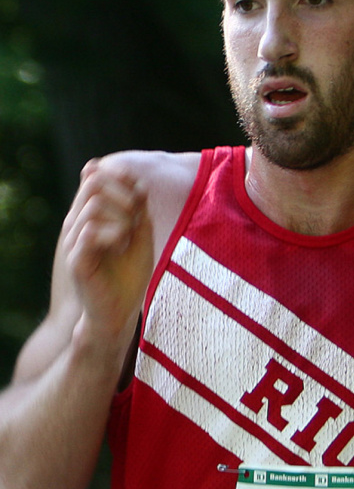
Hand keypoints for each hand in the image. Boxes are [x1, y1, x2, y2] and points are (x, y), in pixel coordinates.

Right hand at [61, 158, 153, 341]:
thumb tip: (138, 182)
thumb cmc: (129, 277)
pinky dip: (112, 232)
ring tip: (130, 234)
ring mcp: (75, 241)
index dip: (120, 176)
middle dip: (122, 193)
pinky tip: (122, 244)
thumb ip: (139, 211)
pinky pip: (89, 231)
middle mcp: (78, 224)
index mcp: (91, 216)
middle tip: (137, 215)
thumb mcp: (141, 237)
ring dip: (120, 215)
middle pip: (93, 183)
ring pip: (92, 205)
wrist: (118, 313)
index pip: (96, 175)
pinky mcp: (77, 260)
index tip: (141, 193)